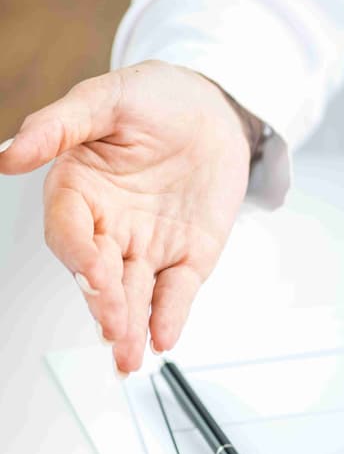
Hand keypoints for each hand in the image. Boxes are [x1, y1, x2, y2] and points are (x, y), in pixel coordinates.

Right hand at [0, 61, 257, 374]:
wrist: (212, 110)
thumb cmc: (155, 99)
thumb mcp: (107, 98)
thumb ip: (60, 125)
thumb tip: (7, 154)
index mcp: (79, 190)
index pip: (68, 233)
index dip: (79, 255)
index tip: (94, 272)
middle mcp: (109, 225)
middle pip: (99, 274)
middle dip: (105, 304)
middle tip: (114, 331)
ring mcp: (147, 245)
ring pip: (133, 292)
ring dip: (130, 324)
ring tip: (128, 356)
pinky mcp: (187, 256)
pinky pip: (176, 291)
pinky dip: (170, 315)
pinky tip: (165, 338)